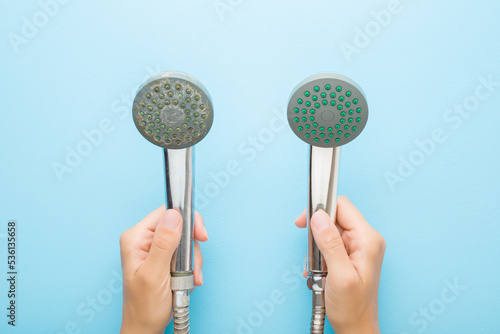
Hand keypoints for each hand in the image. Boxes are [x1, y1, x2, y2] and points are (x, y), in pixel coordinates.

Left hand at [119, 206, 207, 333]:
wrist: (145, 328)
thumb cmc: (144, 307)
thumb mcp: (154, 274)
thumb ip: (164, 243)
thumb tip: (174, 214)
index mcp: (136, 237)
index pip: (167, 213)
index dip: (187, 221)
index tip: (200, 236)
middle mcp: (144, 239)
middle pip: (180, 226)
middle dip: (191, 248)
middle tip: (192, 267)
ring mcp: (155, 249)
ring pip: (186, 241)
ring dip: (192, 262)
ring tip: (187, 280)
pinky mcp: (164, 258)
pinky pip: (186, 254)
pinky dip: (192, 268)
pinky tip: (187, 281)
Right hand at [295, 196, 384, 333]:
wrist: (356, 327)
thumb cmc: (352, 308)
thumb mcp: (339, 275)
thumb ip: (330, 244)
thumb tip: (318, 217)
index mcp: (367, 239)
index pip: (342, 206)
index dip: (320, 210)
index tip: (304, 222)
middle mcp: (365, 239)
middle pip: (334, 217)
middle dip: (317, 233)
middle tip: (311, 253)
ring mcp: (358, 247)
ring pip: (329, 231)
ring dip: (317, 248)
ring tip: (318, 268)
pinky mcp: (351, 254)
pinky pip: (329, 244)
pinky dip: (319, 255)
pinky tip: (320, 271)